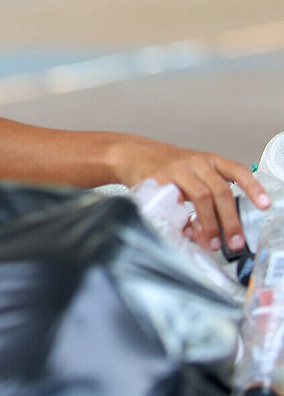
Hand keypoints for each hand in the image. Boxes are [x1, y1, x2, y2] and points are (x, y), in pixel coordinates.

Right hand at [112, 137, 270, 250]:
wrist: (131, 154)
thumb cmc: (165, 167)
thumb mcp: (191, 173)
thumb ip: (207, 198)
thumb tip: (216, 232)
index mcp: (208, 161)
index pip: (237, 170)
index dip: (253, 187)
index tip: (265, 204)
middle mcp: (195, 162)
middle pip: (221, 191)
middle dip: (230, 220)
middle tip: (235, 241)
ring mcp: (177, 170)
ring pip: (202, 197)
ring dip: (209, 223)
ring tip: (212, 241)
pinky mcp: (159, 179)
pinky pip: (177, 203)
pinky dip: (184, 220)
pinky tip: (186, 230)